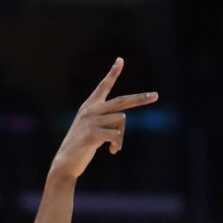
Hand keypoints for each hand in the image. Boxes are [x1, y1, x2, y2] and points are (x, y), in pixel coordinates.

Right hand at [50, 58, 157, 179]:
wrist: (66, 162)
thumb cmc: (82, 146)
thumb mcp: (95, 129)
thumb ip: (108, 120)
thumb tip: (124, 118)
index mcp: (90, 106)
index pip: (103, 86)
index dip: (112, 73)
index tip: (120, 60)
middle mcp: (90, 109)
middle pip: (122, 101)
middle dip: (140, 99)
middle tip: (156, 96)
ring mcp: (91, 120)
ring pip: (121, 121)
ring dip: (122, 136)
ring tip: (113, 147)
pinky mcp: (92, 133)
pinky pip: (117, 135)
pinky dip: (118, 144)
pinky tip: (112, 151)